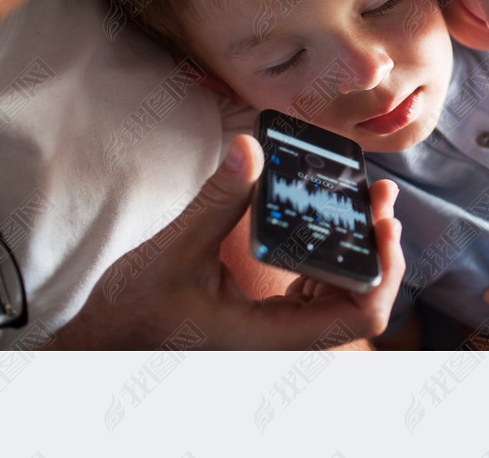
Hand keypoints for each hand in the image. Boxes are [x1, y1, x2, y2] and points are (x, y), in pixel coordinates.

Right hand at [49, 137, 403, 349]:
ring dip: (358, 250)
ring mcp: (275, 332)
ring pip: (341, 297)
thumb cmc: (133, 311)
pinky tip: (329, 219)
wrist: (104, 341)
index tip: (384, 223)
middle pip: (359, 305)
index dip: (382, 270)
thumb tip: (250, 146)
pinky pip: (316, 291)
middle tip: (381, 198)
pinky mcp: (265, 319)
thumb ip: (217, 201)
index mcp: (268, 335)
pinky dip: (331, 254)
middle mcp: (280, 340)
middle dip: (378, 250)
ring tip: (368, 199)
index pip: (355, 315)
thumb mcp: (174, 252)